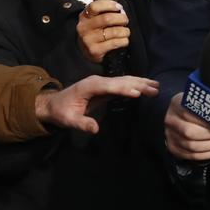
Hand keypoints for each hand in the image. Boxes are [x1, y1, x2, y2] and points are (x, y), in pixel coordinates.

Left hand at [34, 74, 158, 132]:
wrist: (53, 104)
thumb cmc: (61, 112)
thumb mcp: (68, 120)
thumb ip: (82, 123)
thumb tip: (95, 129)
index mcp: (89, 86)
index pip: (110, 86)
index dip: (123, 89)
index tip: (137, 93)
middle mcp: (97, 81)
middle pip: (121, 81)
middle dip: (139, 84)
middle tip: (155, 89)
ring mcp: (102, 82)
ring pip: (124, 80)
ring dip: (140, 82)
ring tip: (156, 85)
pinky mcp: (105, 86)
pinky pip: (122, 83)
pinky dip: (135, 84)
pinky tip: (145, 86)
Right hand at [77, 0, 129, 61]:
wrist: (86, 50)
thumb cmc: (95, 31)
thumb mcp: (95, 19)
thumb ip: (105, 11)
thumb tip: (121, 10)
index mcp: (85, 16)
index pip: (95, 7)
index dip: (110, 5)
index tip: (119, 7)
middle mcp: (84, 27)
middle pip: (107, 19)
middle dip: (121, 18)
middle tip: (125, 20)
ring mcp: (89, 40)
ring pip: (114, 32)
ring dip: (125, 31)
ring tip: (125, 32)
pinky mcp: (95, 50)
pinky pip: (115, 43)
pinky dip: (124, 40)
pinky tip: (123, 40)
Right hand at [165, 92, 209, 160]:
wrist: (178, 114)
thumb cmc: (192, 106)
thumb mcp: (197, 98)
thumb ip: (206, 103)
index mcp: (177, 105)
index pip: (191, 115)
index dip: (208, 121)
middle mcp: (171, 121)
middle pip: (190, 133)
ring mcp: (171, 136)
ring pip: (192, 146)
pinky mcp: (174, 148)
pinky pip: (191, 155)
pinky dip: (207, 154)